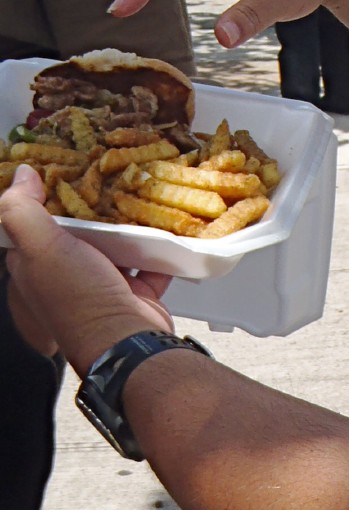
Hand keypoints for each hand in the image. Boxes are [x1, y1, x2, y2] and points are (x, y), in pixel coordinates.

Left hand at [1, 167, 173, 374]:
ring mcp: (103, 283)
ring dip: (129, 225)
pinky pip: (150, 261)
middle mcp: (67, 276)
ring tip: (141, 193)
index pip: (34, 224)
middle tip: (110, 176)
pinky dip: (159, 246)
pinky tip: (166, 224)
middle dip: (95, 208)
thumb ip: (23, 210)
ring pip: (116, 244)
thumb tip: (22, 175)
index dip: (45, 198)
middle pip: (80, 232)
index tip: (66, 169)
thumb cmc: (79, 298)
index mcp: (37, 265)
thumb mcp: (41, 248)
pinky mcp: (136, 290)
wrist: (126, 340)